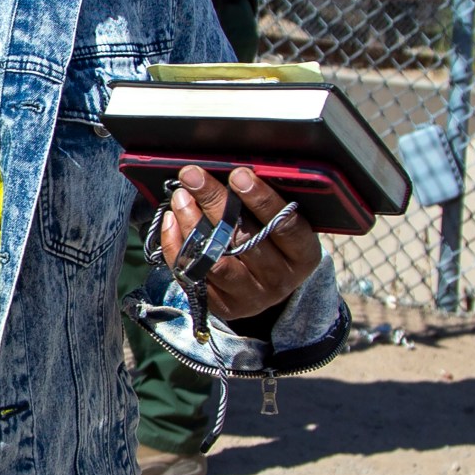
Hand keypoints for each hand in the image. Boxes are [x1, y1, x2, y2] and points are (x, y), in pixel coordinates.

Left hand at [157, 163, 321, 320]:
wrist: (267, 285)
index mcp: (302, 254)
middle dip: (215, 202)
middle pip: (244, 239)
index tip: (238, 174)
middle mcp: (279, 278)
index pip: (285, 225)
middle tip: (192, 176)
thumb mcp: (282, 222)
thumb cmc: (274, 241)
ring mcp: (250, 296)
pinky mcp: (223, 305)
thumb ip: (265, 202)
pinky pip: (193, 275)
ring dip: (193, 224)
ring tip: (180, 197)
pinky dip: (177, 246)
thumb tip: (232, 168)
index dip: (262, 199)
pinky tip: (171, 220)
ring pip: (215, 260)